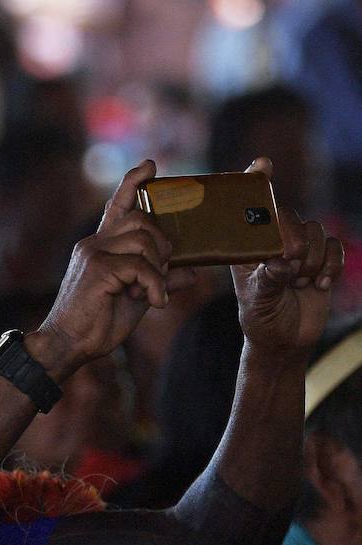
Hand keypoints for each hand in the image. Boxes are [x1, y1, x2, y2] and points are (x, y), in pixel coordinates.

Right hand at [30, 159, 196, 380]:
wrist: (67, 345)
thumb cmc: (96, 323)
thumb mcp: (136, 299)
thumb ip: (159, 280)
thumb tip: (191, 272)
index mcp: (99, 246)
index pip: (118, 205)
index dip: (133, 183)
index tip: (150, 166)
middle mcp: (94, 243)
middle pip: (140, 219)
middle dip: (161, 243)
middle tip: (160, 272)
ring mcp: (94, 253)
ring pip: (143, 240)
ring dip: (157, 267)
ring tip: (151, 293)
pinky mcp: (98, 268)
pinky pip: (141, 267)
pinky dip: (154, 286)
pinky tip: (152, 303)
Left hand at [231, 158, 342, 355]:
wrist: (285, 340)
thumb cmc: (261, 319)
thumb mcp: (257, 301)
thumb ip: (268, 278)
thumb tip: (282, 261)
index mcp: (248, 247)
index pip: (252, 211)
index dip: (258, 185)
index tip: (263, 165)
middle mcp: (273, 242)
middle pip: (291, 218)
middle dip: (295, 241)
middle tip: (291, 265)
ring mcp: (299, 248)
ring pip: (315, 232)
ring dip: (311, 261)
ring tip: (298, 284)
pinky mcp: (322, 258)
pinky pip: (335, 246)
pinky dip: (331, 266)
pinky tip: (319, 286)